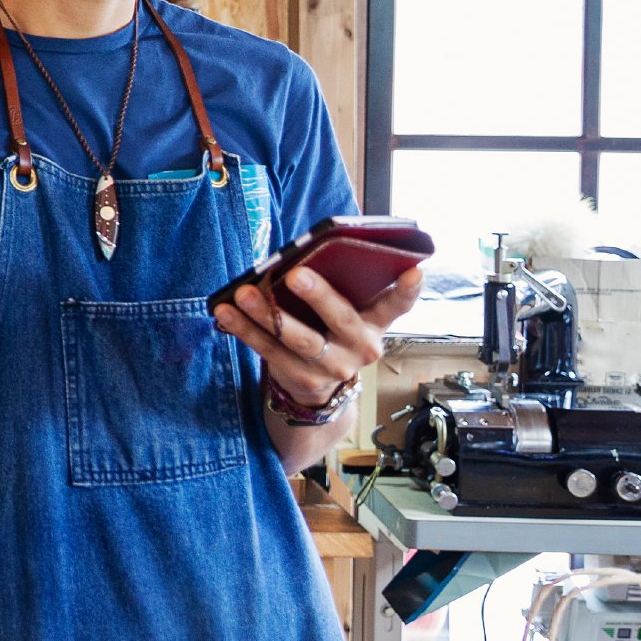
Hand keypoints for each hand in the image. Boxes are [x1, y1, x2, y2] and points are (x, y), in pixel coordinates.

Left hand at [214, 265, 422, 406]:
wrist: (324, 386)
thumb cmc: (332, 327)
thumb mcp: (348, 309)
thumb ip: (339, 286)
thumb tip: (301, 254)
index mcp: (375, 322)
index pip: (397, 305)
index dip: (407, 289)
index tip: (415, 271)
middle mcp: (359, 347)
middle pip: (340, 319)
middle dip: (318, 296)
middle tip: (295, 274)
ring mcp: (331, 368)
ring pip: (298, 339)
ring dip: (267, 314)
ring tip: (243, 292)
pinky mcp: (301, 378)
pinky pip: (269, 351)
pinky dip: (245, 330)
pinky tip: (225, 313)